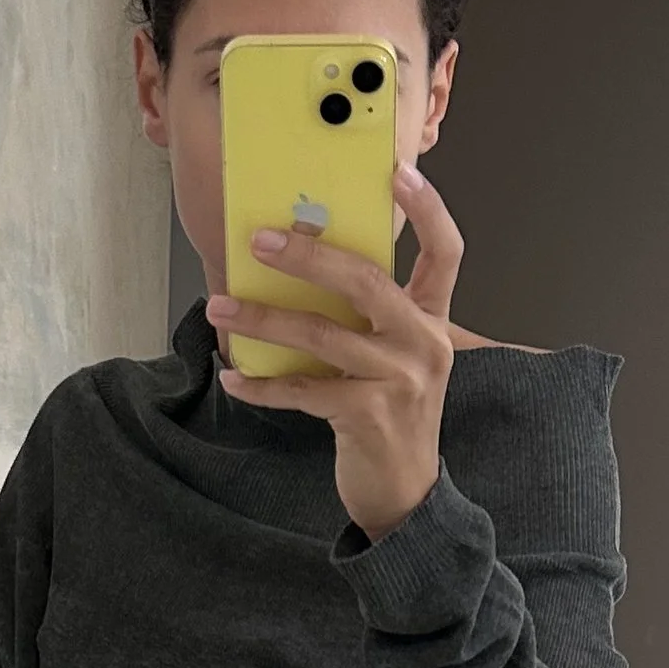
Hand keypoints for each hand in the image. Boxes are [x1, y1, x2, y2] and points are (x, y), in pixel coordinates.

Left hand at [207, 161, 463, 540]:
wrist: (405, 495)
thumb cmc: (390, 417)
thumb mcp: (394, 359)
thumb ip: (367, 316)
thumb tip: (302, 261)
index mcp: (434, 321)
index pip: (446, 252)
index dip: (427, 209)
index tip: (396, 172)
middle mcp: (424, 344)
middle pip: (367, 279)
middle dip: (309, 255)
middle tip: (260, 241)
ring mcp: (399, 381)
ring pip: (323, 334)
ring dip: (264, 320)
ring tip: (221, 308)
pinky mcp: (369, 417)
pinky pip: (303, 389)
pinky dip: (263, 384)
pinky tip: (234, 377)